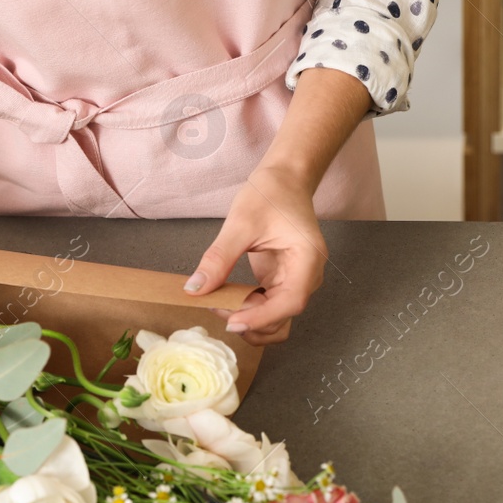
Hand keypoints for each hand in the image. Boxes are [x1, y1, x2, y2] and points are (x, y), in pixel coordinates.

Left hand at [185, 163, 327, 346]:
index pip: (291, 302)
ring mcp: (295, 281)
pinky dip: (248, 310)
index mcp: (308, 260)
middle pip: (283, 317)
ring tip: (220, 302)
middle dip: (250, 319)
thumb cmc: (271, 194)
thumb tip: (195, 288)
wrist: (284, 181)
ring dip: (249, 319)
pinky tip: (227, 298)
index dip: (261, 317)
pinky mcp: (281, 281)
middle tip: (215, 305)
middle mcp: (306, 276)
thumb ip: (219, 258)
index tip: (232, 321)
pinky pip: (267, 307)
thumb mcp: (240, 223)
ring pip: (276, 319)